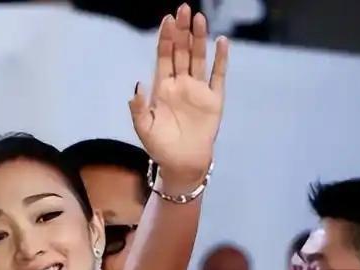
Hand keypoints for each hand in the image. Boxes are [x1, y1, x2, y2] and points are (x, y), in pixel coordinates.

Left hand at [129, 4, 227, 184]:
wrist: (182, 164)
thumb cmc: (161, 148)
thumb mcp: (145, 129)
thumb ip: (140, 108)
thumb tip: (137, 85)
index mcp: (163, 88)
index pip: (164, 58)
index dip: (165, 39)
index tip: (166, 20)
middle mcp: (181, 84)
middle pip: (182, 52)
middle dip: (182, 31)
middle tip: (183, 9)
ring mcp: (198, 90)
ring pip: (199, 58)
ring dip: (199, 39)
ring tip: (199, 18)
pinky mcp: (214, 99)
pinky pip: (218, 75)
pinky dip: (221, 60)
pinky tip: (222, 43)